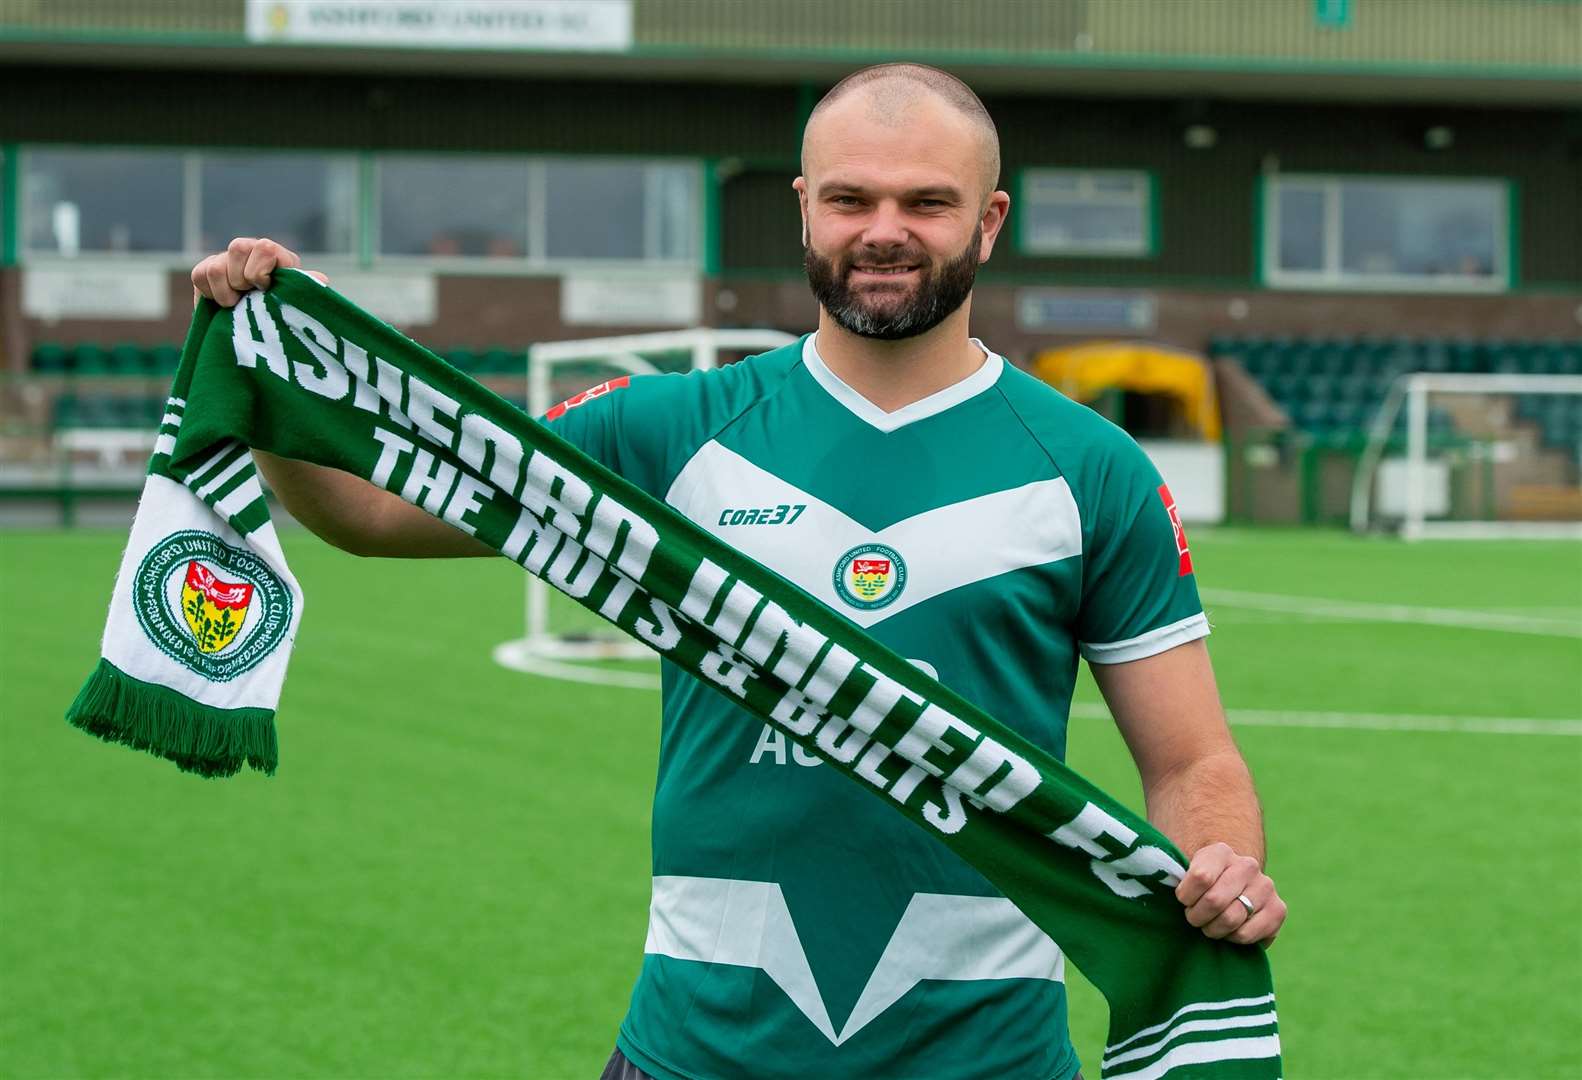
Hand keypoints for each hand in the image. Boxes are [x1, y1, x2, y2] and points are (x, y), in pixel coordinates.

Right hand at [190, 237, 320, 307]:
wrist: (257, 331)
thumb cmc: (282, 312)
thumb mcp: (296, 300)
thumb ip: (305, 287)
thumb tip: (321, 279)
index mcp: (276, 255)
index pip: (265, 247)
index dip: (261, 271)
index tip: (265, 289)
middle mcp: (250, 251)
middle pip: (238, 247)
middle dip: (243, 280)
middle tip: (250, 297)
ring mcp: (226, 260)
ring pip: (215, 266)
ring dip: (226, 292)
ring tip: (237, 303)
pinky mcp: (204, 271)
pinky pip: (199, 275)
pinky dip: (210, 294)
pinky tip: (222, 302)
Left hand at [1175, 841, 1286, 945]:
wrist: (1232, 889)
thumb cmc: (1199, 886)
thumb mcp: (1185, 873)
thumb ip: (1173, 877)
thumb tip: (1160, 883)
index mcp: (1220, 852)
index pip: (1200, 877)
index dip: (1186, 896)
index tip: (1183, 900)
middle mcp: (1247, 865)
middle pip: (1215, 901)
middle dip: (1197, 917)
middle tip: (1194, 919)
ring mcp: (1266, 886)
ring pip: (1231, 919)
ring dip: (1213, 930)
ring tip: (1209, 926)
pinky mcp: (1278, 909)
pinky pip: (1248, 934)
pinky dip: (1233, 939)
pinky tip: (1229, 932)